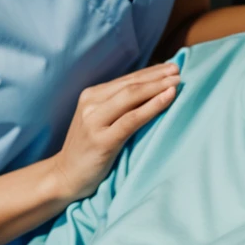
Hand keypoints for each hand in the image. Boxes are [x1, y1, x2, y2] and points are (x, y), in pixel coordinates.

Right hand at [51, 62, 180, 202]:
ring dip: (157, 87)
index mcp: (91, 95)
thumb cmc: (89, 150)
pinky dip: (153, 106)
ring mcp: (94, 121)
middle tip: (179, 70)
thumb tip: (152, 90)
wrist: (65, 177)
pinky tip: (168, 98)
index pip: (127, 79)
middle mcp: (91, 104)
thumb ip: (118, 106)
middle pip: (131, 85)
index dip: (151, 72)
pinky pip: (132, 119)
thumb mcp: (100, 121)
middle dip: (157, 76)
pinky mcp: (101, 140)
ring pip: (132, 96)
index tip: (172, 67)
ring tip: (177, 81)